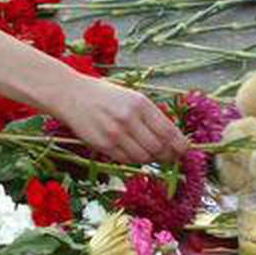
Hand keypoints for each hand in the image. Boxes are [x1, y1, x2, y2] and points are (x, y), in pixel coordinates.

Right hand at [56, 75, 188, 163]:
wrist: (70, 94)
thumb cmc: (103, 95)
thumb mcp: (130, 97)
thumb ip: (150, 115)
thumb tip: (172, 138)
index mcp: (140, 103)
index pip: (168, 132)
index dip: (180, 145)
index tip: (184, 150)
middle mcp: (129, 118)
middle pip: (158, 148)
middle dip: (167, 156)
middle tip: (169, 157)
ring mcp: (115, 133)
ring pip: (143, 157)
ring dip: (149, 158)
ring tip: (147, 152)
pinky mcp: (103, 145)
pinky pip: (125, 160)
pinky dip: (132, 159)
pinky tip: (130, 150)